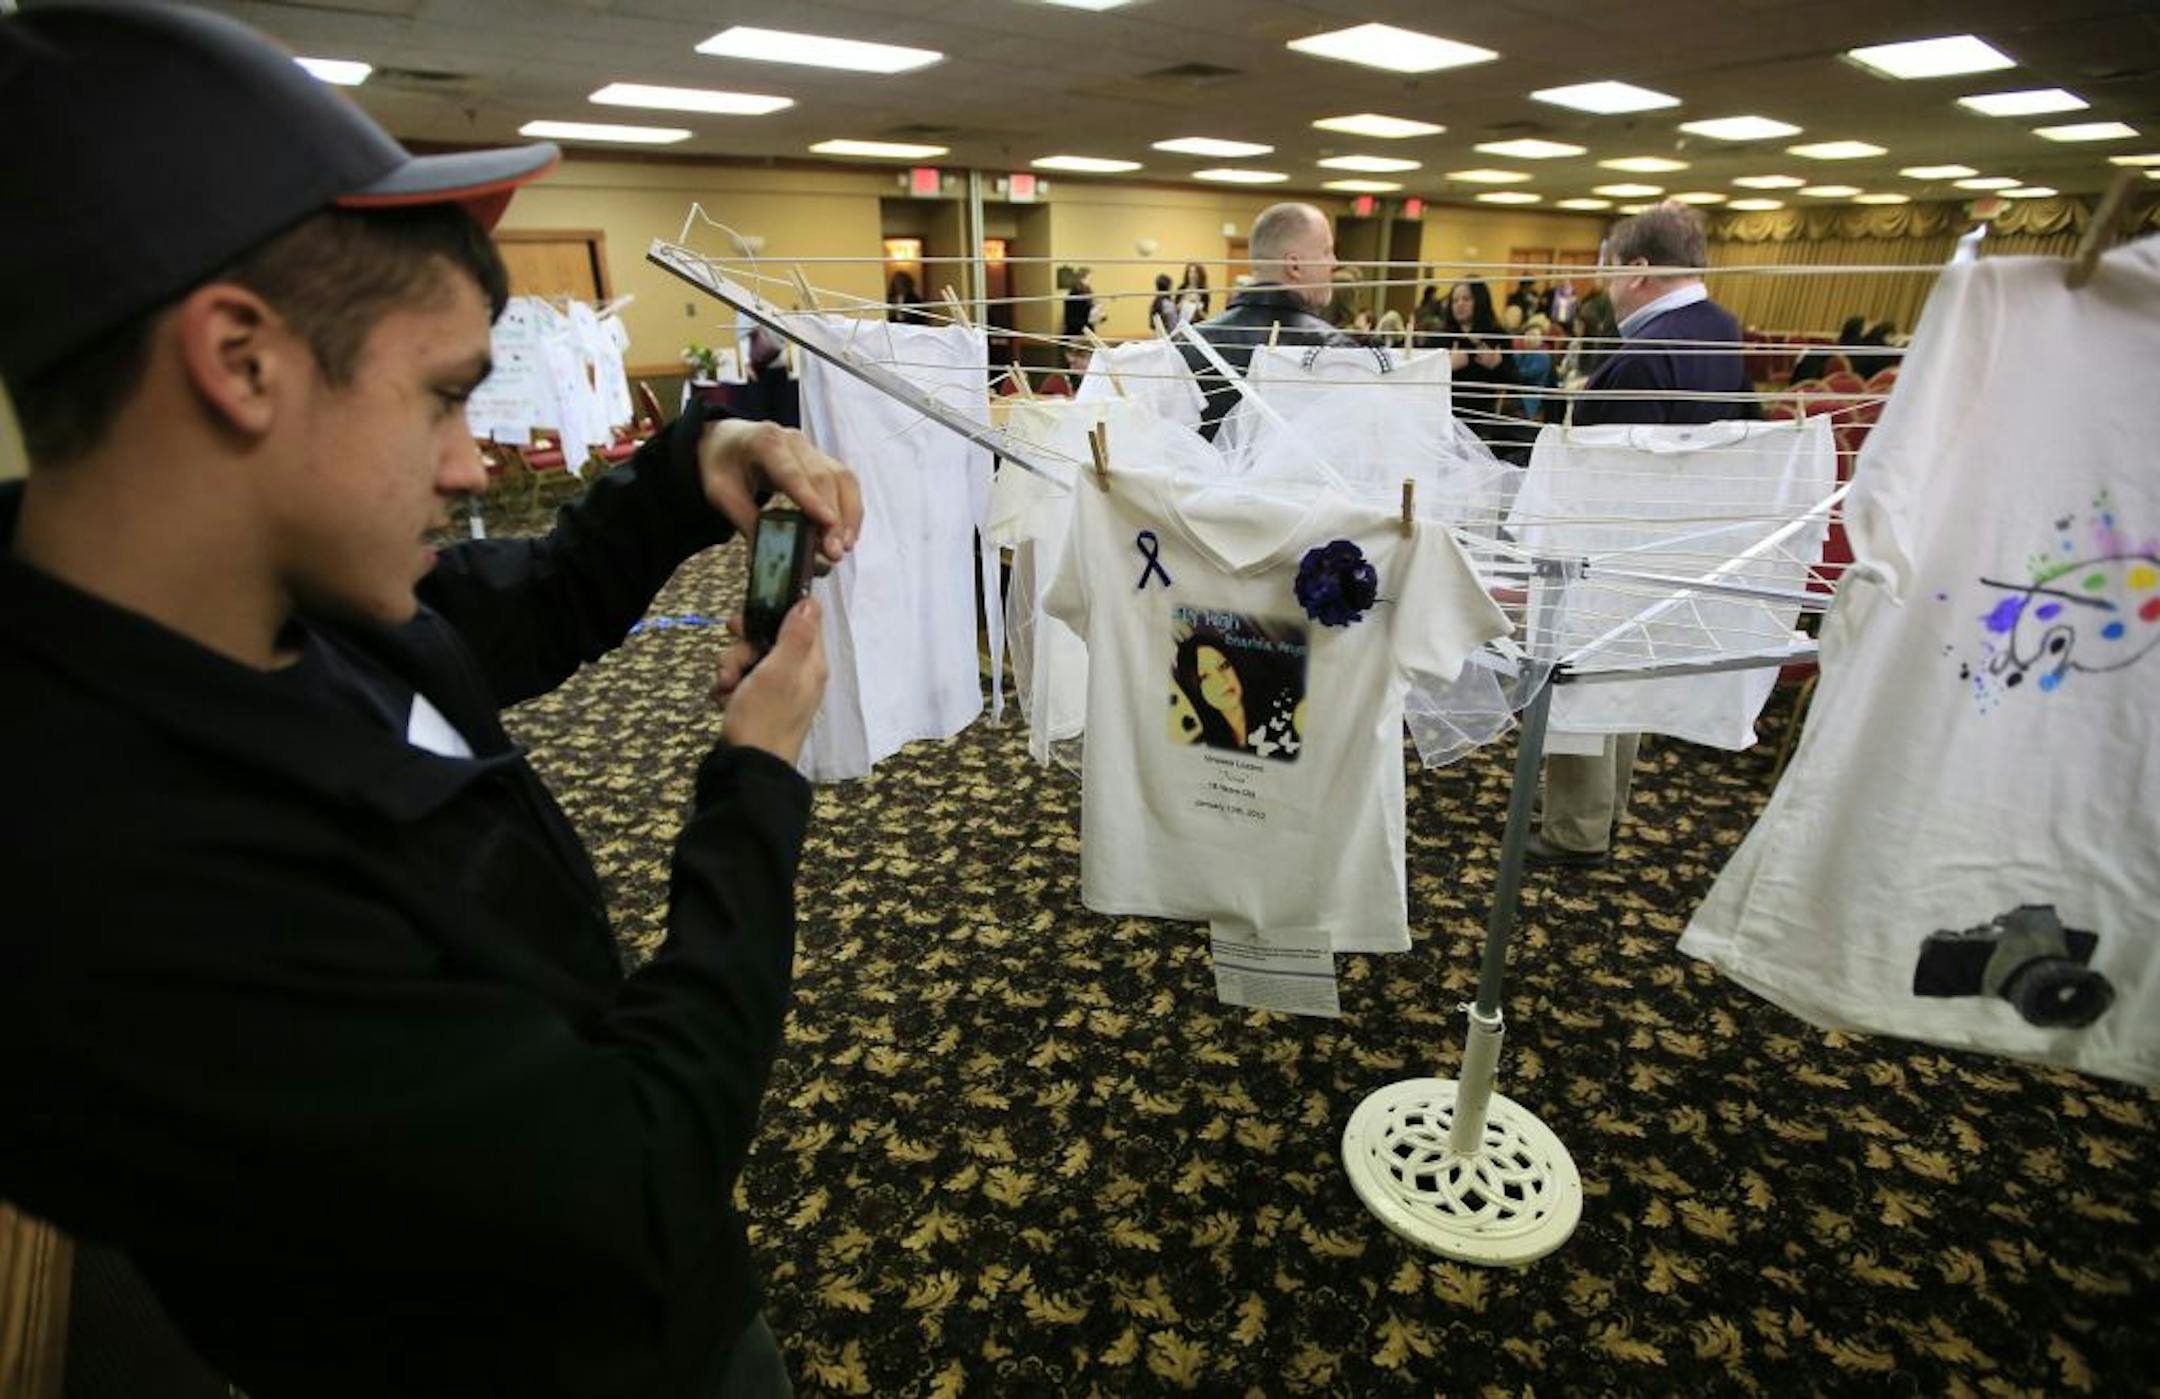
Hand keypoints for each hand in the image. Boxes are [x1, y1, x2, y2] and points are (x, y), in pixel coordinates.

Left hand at [698, 418, 862, 564]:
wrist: (725, 443)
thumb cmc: (722, 465)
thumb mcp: (722, 494)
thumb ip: (746, 521)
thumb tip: (773, 556)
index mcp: (764, 442)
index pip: (792, 473)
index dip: (811, 498)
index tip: (827, 523)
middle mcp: (794, 441)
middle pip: (823, 477)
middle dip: (834, 517)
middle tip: (834, 552)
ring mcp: (812, 449)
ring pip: (843, 478)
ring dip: (849, 514)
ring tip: (845, 546)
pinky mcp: (822, 461)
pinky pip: (845, 483)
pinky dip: (850, 509)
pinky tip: (847, 533)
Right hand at [712, 599, 826, 763]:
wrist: (748, 769)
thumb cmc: (764, 716)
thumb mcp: (780, 670)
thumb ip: (796, 635)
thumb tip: (811, 602)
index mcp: (811, 663)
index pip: (801, 620)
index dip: (773, 614)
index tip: (744, 622)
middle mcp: (798, 674)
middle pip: (767, 640)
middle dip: (742, 648)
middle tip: (731, 665)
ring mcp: (778, 691)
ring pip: (750, 660)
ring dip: (731, 669)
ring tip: (725, 689)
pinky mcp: (758, 705)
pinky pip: (741, 683)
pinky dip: (729, 688)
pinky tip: (721, 700)